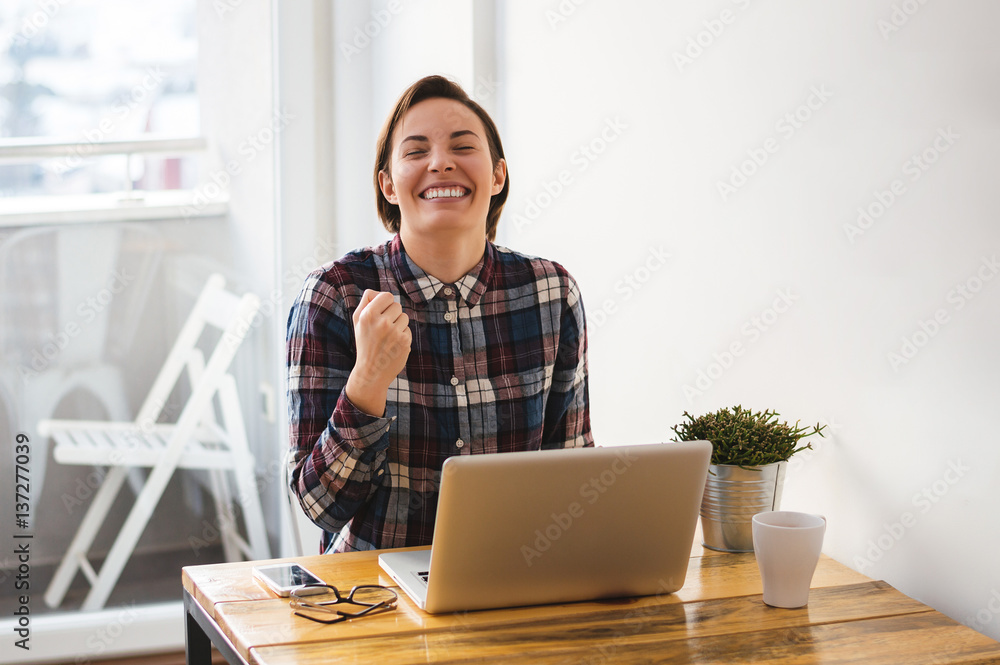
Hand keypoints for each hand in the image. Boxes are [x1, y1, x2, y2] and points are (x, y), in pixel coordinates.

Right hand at [345, 290, 411, 415]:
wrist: (371, 371)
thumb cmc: (365, 343)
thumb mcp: (358, 321)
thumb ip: (365, 302)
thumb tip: (377, 292)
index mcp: (368, 315)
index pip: (387, 296)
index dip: (386, 303)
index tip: (382, 312)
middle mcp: (381, 322)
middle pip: (397, 305)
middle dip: (392, 314)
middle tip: (383, 328)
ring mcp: (394, 332)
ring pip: (404, 317)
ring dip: (398, 325)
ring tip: (388, 337)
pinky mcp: (405, 341)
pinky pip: (408, 329)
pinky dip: (403, 336)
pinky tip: (393, 345)